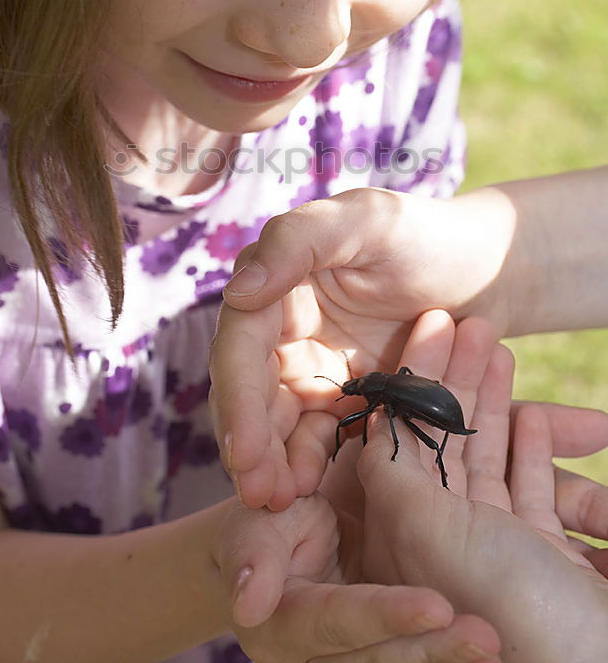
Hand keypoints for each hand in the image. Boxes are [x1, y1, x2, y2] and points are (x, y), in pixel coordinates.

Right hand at [210, 187, 514, 508]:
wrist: (484, 269)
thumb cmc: (425, 234)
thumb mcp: (366, 220)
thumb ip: (298, 241)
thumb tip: (238, 292)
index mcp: (276, 286)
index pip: (240, 347)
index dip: (238, 400)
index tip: (245, 452)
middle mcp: (281, 328)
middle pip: (250, 392)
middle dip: (250, 445)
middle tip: (261, 496)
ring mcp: (311, 366)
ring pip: (277, 422)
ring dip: (273, 463)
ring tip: (284, 502)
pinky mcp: (342, 397)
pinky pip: (318, 435)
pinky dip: (310, 462)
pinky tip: (311, 492)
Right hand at [213, 492, 501, 662]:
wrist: (269, 546)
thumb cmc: (265, 521)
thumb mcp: (254, 526)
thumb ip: (256, 555)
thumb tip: (250, 599)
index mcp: (284, 623)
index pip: (341, 620)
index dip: (387, 614)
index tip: (437, 606)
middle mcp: (316, 655)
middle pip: (380, 657)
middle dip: (432, 649)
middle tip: (485, 636)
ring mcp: (345, 657)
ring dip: (447, 655)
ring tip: (492, 642)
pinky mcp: (370, 650)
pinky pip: (405, 656)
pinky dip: (442, 652)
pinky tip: (484, 651)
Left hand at [357, 328, 607, 662]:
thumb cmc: (506, 606)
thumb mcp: (428, 534)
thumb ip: (391, 477)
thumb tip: (374, 425)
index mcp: (402, 538)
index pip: (400, 437)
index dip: (414, 379)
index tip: (430, 325)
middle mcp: (441, 544)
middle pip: (443, 441)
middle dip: (456, 379)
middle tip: (472, 321)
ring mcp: (493, 552)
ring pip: (487, 457)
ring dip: (496, 404)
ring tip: (500, 349)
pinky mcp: (542, 560)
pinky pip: (528, 490)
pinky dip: (529, 449)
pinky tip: (530, 415)